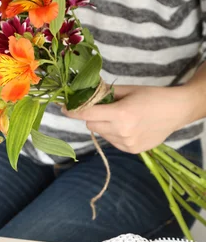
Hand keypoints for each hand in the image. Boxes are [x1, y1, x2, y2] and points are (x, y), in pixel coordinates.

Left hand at [63, 84, 201, 153]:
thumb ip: (105, 94)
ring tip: (121, 117)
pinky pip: (111, 141)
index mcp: (121, 114)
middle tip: (105, 108)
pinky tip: (128, 127)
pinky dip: (113, 133)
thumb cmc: (152, 96)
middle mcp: (122, 131)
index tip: (63, 108)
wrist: (176, 111)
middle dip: (93, 117)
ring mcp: (127, 143)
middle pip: (91, 126)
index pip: (87, 115)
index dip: (73, 111)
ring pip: (101, 134)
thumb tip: (85, 93)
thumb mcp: (128, 90)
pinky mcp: (131, 150)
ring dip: (104, 125)